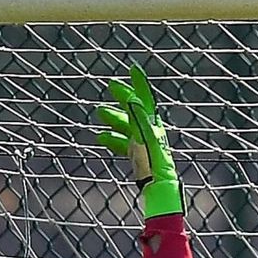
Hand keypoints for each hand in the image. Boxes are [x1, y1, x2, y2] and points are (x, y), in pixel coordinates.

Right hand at [94, 65, 183, 219]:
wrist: (158, 188)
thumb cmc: (153, 164)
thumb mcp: (144, 138)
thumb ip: (138, 118)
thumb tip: (132, 99)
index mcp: (152, 125)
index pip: (145, 100)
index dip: (139, 84)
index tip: (133, 69)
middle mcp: (149, 132)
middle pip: (134, 110)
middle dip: (122, 98)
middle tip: (110, 86)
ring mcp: (143, 144)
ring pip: (126, 126)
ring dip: (114, 118)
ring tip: (99, 113)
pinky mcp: (137, 156)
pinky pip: (122, 142)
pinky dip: (112, 138)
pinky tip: (100, 137)